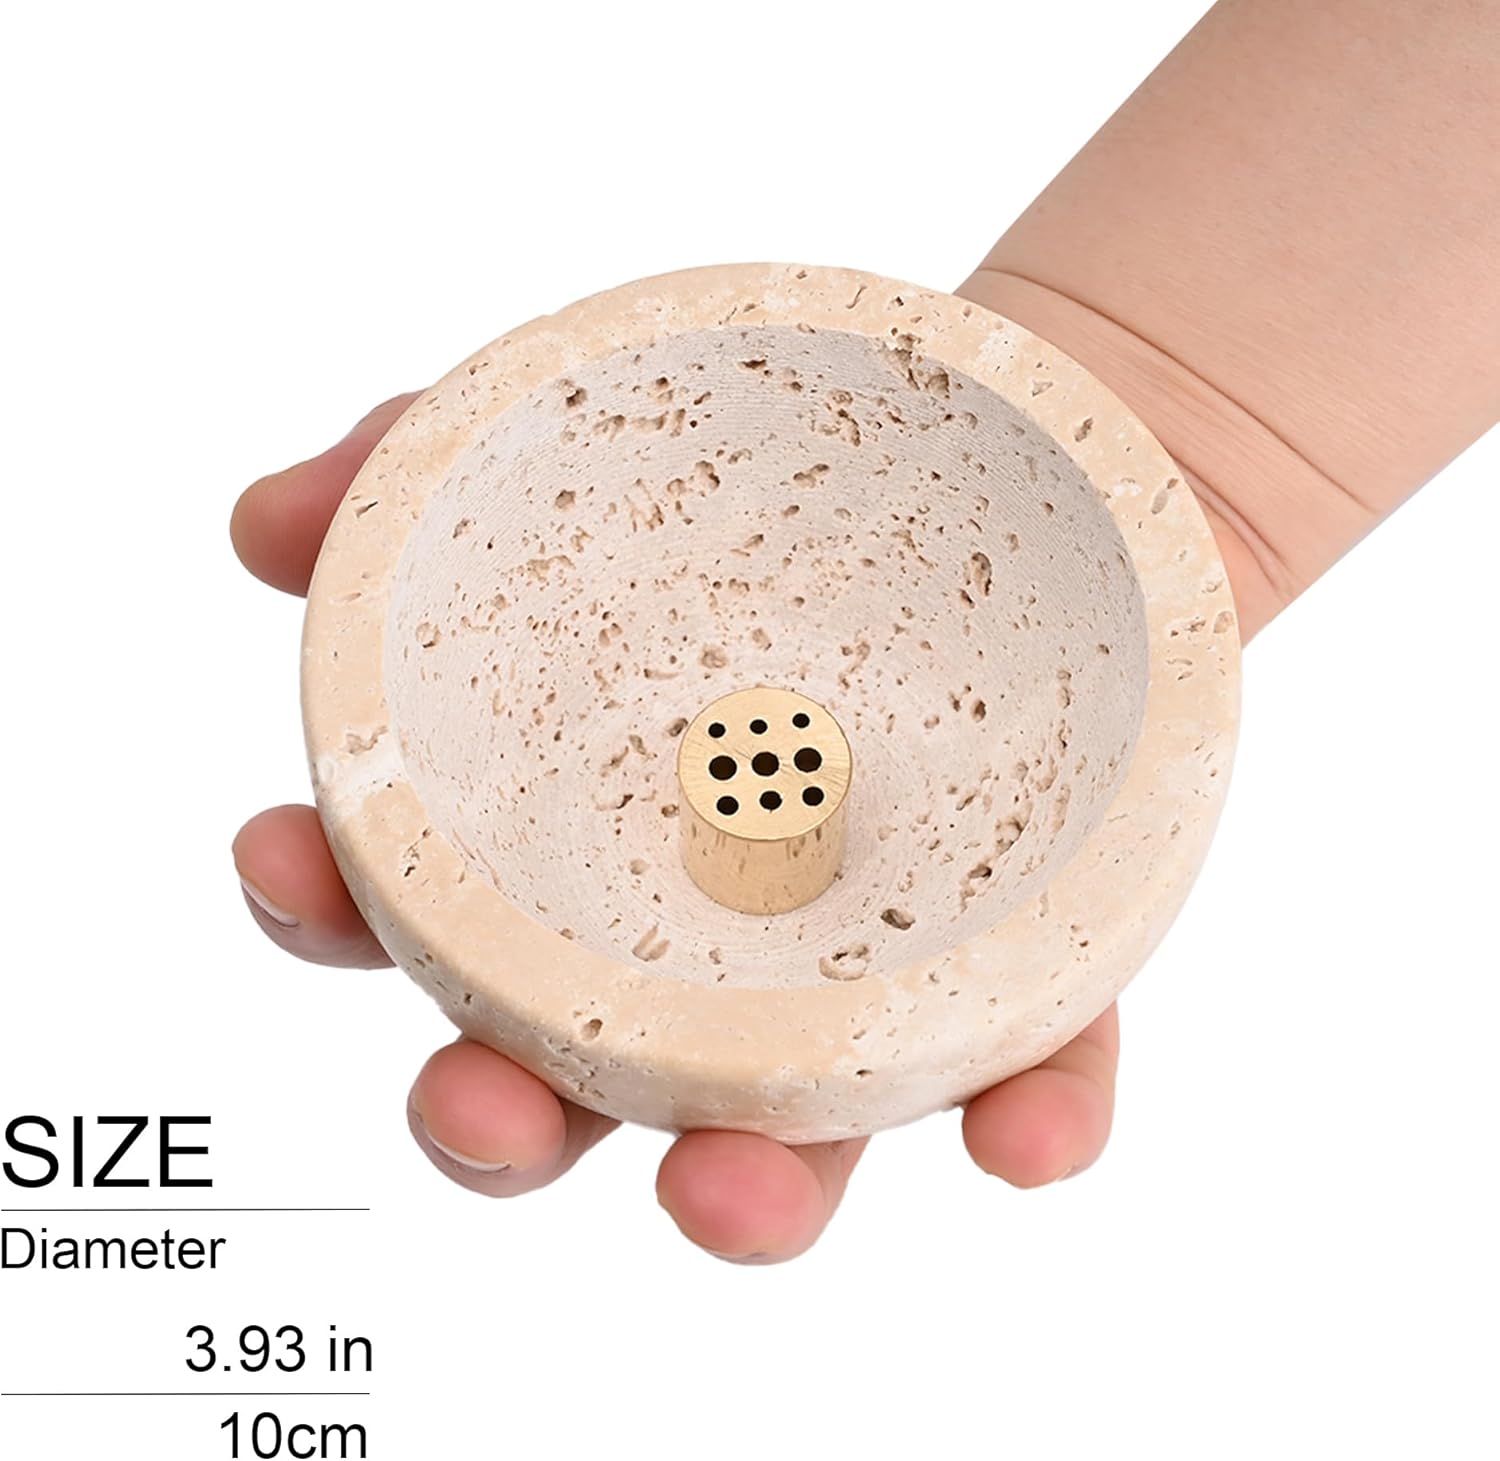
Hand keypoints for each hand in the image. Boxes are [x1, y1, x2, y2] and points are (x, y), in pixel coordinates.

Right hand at [231, 392, 1120, 1262]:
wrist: (1017, 458)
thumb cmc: (775, 488)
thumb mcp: (586, 446)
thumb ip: (419, 475)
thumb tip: (267, 529)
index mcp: (578, 841)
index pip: (427, 906)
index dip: (330, 905)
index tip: (286, 858)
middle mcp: (704, 939)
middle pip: (582, 1077)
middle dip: (507, 1123)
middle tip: (477, 1104)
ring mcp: (866, 970)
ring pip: (793, 1124)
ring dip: (747, 1189)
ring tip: (723, 1191)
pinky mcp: (1034, 966)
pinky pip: (1040, 1066)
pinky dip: (1027, 1122)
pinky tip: (1020, 1136)